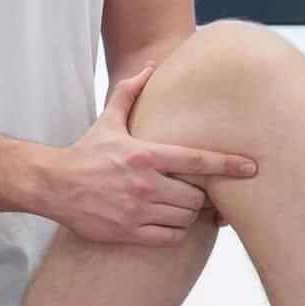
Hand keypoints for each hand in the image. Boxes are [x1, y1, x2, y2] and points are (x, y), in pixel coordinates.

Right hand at [42, 66, 256, 245]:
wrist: (54, 185)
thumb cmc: (86, 153)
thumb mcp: (108, 120)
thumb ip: (130, 93)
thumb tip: (150, 67)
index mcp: (145, 155)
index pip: (197, 160)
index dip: (228, 164)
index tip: (251, 167)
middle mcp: (145, 184)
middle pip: (196, 197)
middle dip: (202, 197)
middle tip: (200, 193)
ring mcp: (137, 211)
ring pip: (185, 219)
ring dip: (189, 215)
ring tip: (183, 207)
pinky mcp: (128, 233)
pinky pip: (169, 238)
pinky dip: (176, 232)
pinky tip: (170, 223)